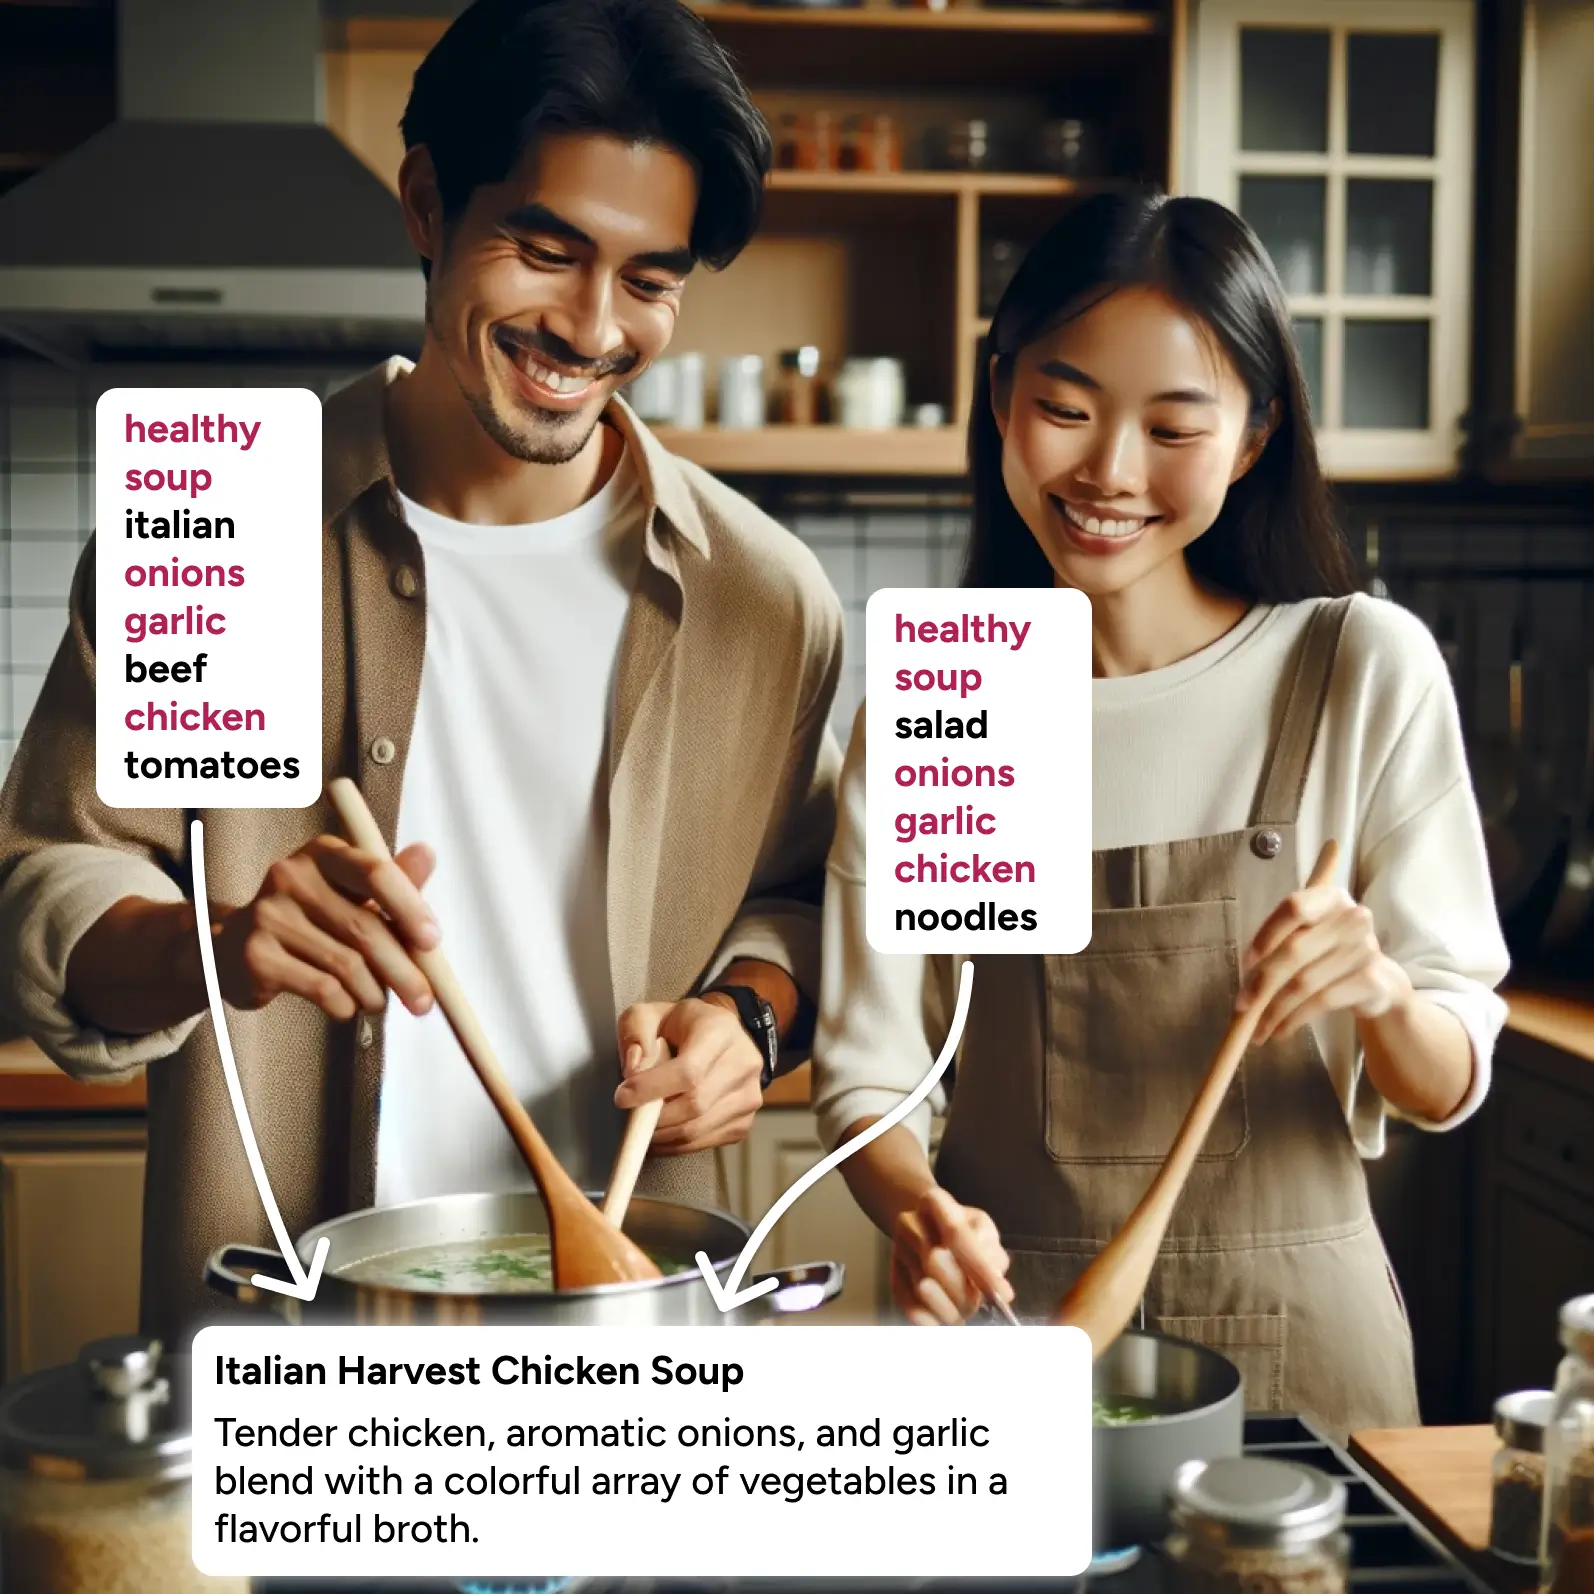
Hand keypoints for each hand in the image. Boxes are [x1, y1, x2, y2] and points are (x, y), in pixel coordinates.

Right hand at [211, 836, 439, 1022]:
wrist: (232, 950)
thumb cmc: (308, 920)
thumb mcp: (350, 893)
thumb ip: (393, 882)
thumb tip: (428, 854)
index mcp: (323, 854)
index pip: (376, 873)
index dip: (410, 908)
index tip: (432, 942)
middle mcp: (291, 876)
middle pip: (365, 929)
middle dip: (404, 971)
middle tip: (424, 1000)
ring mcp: (269, 915)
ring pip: (347, 964)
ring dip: (375, 993)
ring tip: (379, 1002)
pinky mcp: (257, 956)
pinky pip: (322, 988)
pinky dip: (346, 1005)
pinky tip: (348, 1006)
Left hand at [613, 995, 762, 1152]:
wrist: (720, 1037)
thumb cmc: (682, 1026)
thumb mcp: (651, 1013)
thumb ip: (635, 1032)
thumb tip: (633, 1071)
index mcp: (720, 1031)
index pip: (689, 1071)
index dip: (652, 1089)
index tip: (622, 1097)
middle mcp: (743, 1063)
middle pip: (694, 1105)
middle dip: (653, 1117)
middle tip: (630, 1114)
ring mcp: (748, 1096)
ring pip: (696, 1130)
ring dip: (661, 1133)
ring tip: (643, 1121)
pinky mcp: (744, 1121)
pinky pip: (703, 1143)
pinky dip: (675, 1143)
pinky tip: (662, 1129)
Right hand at [891, 1187, 1013, 1325]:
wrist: (927, 1226)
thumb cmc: (963, 1228)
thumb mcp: (982, 1228)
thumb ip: (992, 1253)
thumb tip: (997, 1287)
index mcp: (934, 1202)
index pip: (956, 1234)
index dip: (979, 1267)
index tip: (1002, 1294)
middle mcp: (909, 1222)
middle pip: (935, 1263)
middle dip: (963, 1290)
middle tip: (978, 1302)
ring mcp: (898, 1249)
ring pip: (922, 1287)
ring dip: (950, 1308)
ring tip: (963, 1311)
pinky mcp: (893, 1275)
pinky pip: (907, 1304)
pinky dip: (929, 1319)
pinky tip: (943, 1323)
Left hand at [1238, 881, 1414, 1045]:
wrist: (1377, 981)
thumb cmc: (1328, 953)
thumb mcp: (1306, 937)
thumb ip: (1278, 944)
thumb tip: (1244, 979)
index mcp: (1331, 899)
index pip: (1295, 908)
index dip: (1266, 935)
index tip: (1246, 962)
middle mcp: (1352, 919)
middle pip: (1295, 950)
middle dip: (1262, 983)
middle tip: (1241, 1007)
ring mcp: (1366, 950)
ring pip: (1305, 982)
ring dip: (1275, 1009)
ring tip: (1258, 1028)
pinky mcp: (1371, 982)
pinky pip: (1322, 1002)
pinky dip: (1295, 1019)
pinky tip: (1280, 1031)